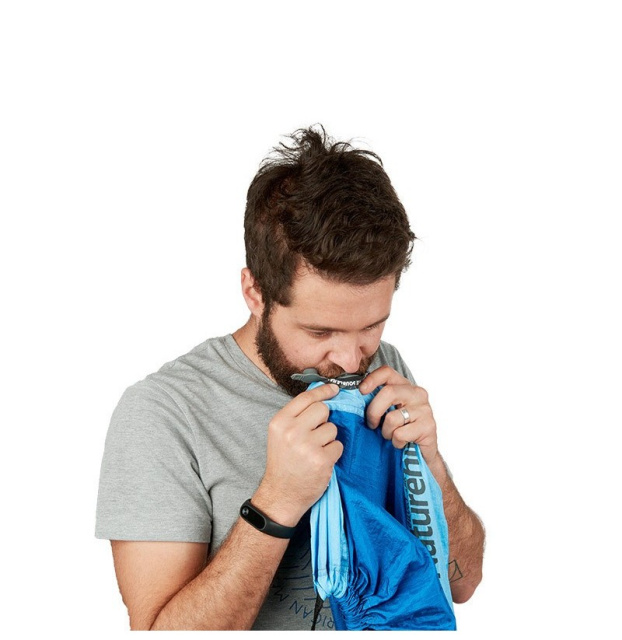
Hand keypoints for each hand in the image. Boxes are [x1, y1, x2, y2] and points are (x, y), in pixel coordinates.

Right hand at [255, 383, 342, 525]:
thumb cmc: (283, 462)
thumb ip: (296, 416)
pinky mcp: (321, 460)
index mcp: (280, 422)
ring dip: (328, 439)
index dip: (323, 391)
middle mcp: (292, 431)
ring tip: (315, 451)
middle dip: (324, 420)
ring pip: (332, 428)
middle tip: (316, 435)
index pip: (306, 398)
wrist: (281, 494)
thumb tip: (322, 396)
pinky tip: (321, 462)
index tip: (334, 389)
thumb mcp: (280, 434)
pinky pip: (338, 446)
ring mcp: (307, 445)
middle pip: (322, 409)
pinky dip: (333, 453)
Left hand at [358, 366, 438, 464]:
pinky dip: (395, 442)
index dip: (371, 379)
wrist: (421, 453)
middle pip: (388, 393)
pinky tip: (401, 443)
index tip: (361, 391)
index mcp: (405, 386)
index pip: (387, 372)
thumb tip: (351, 396)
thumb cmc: (400, 430)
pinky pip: (400, 434)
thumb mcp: (387, 411)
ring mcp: (424, 409)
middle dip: (373, 411)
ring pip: (392, 418)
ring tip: (391, 435)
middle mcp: (417, 393)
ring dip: (386, 431)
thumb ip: (377, 400)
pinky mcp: (428, 427)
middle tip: (372, 424)